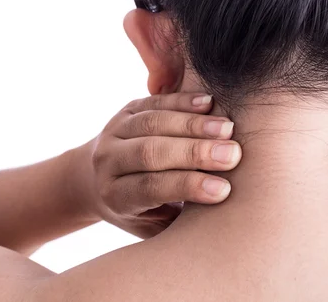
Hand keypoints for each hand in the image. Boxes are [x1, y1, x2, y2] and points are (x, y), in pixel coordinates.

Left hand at [78, 92, 241, 237]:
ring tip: (228, 128)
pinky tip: (211, 103)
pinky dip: (184, 101)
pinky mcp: (127, 109)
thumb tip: (221, 216)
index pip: (151, 188)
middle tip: (233, 154)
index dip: (188, 187)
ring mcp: (114, 130)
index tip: (224, 189)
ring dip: (194, 125)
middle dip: (195, 153)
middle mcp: (108, 161)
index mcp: (115, 196)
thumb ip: (178, 223)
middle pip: (151, 152)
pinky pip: (156, 101)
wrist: (94, 179)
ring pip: (154, 122)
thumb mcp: (152, 226)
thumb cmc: (139, 212)